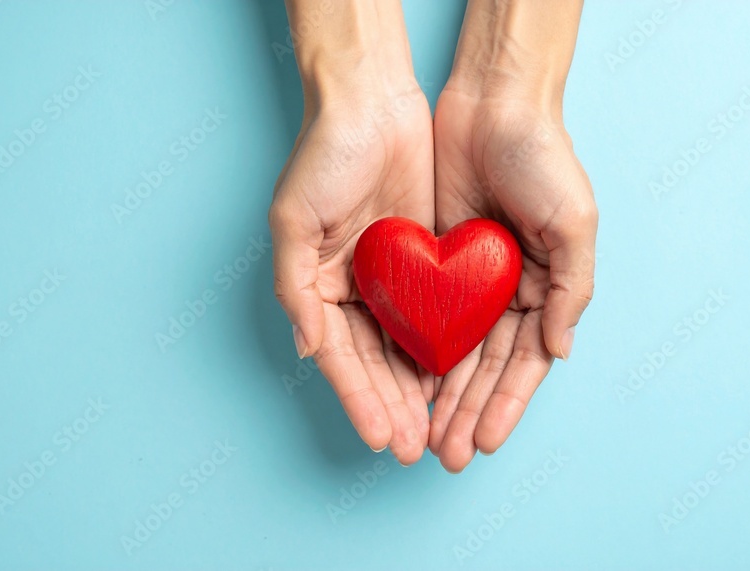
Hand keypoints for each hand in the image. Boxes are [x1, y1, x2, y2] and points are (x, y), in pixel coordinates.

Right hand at [270, 0, 432, 464]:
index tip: (382, 437)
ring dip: (420, 392)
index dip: (360, 399)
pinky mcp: (425, 261)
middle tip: (416, 448)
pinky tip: (456, 381)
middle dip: (394, 407)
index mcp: (317, 286)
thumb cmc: (324, 155)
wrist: (373, 101)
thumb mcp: (293, 221)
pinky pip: (436, 315)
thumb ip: (296, 288)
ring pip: (407, 348)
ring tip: (438, 432)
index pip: (340, 358)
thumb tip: (307, 347)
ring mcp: (391, 278)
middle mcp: (353, 289)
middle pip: (375, 363)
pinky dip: (443, 350)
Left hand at [428, 0, 595, 471]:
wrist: (493, 103)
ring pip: (452, 352)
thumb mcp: (574, 223)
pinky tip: (404, 386)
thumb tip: (557, 351)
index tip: (485, 442)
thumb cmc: (544, 158)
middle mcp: (506, 292)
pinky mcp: (432, 260)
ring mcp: (468, 279)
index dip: (505, 405)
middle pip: (485, 368)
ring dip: (440, 396)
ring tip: (425, 436)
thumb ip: (571, 290)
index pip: (524, 363)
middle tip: (448, 455)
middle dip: (468, 412)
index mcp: (544, 288)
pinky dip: (415, 353)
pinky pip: (422, 316)